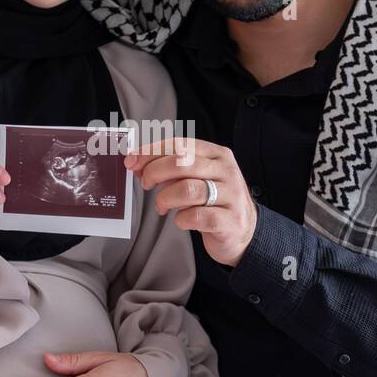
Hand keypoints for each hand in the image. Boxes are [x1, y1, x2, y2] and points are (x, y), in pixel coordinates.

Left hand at [125, 137, 257, 266]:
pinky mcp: (229, 220)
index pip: (180, 144)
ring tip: (161, 206)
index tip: (132, 161)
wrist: (244, 232)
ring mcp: (230, 196)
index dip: (152, 151)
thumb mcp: (197, 179)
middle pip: (183, 163)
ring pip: (188, 189)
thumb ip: (171, 170)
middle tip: (145, 184)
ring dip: (165, 198)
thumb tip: (138, 163)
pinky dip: (181, 219)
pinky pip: (196, 216)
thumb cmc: (215, 202)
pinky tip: (181, 220)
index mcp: (217, 155)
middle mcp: (226, 171)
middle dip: (155, 172)